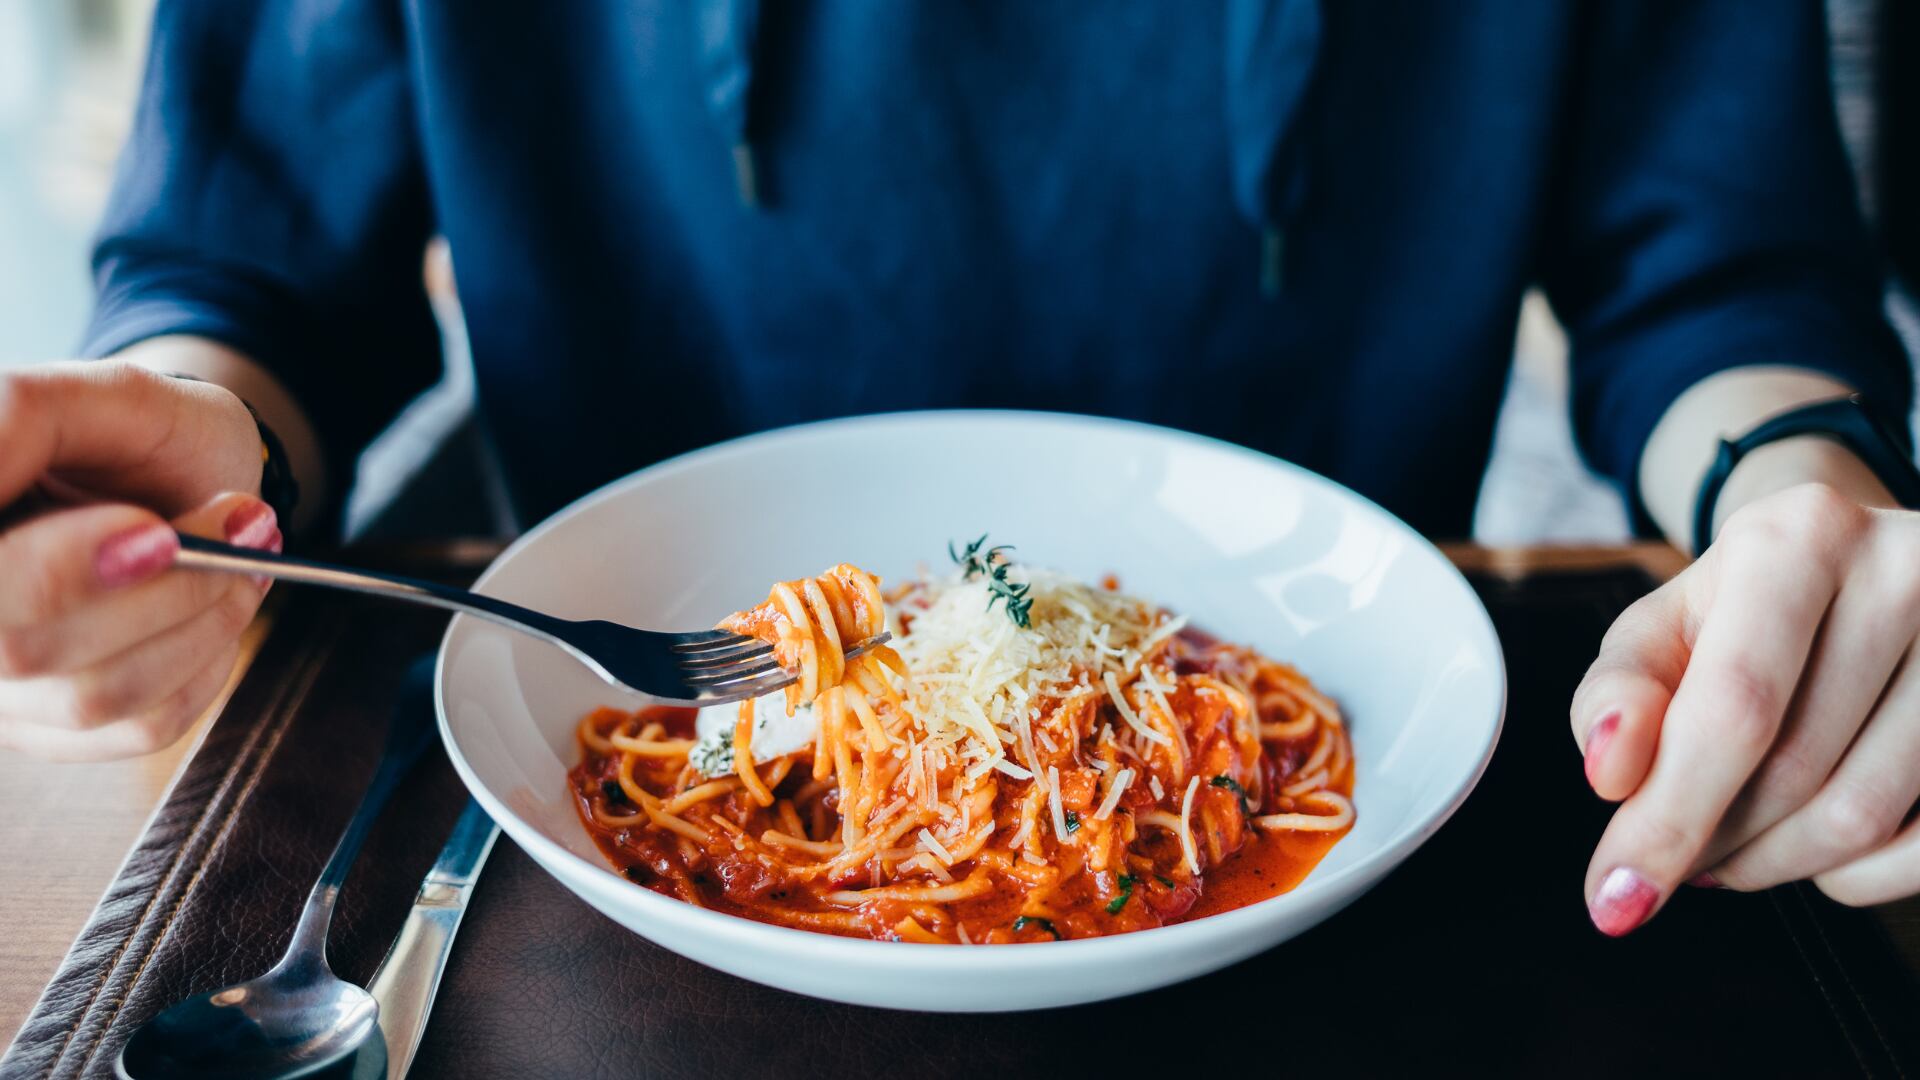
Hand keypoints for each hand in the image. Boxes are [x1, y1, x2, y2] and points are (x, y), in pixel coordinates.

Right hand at [0, 361, 279, 759]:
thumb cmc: (149, 434)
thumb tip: (7, 472)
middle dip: (160, 589)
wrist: (192, 477)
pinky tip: (219, 605)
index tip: (157, 531)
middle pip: (20, 648)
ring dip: (201, 620)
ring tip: (246, 552)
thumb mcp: (105, 395)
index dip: (61, 571)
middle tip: (240, 522)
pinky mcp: (51, 725)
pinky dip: (206, 663)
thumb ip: (26, 416)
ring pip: (91, 696)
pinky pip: (140, 725)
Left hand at [1572, 482, 1919, 933]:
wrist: (1856, 575)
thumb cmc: (1743, 613)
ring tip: (1735, 846)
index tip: (1618, 896)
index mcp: (1800, 539)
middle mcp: (1906, 571)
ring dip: (1777, 862)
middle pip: (1795, 773)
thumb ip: (1617, 695)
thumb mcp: (1663, 630)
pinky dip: (1854, 874)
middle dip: (1715, 841)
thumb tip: (1609, 772)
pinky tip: (1810, 847)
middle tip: (1679, 855)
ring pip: (1862, 819)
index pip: (1734, 708)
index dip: (1669, 817)